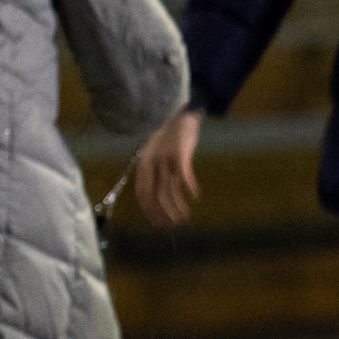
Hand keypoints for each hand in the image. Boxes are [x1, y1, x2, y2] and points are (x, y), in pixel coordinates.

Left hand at [134, 108, 201, 227]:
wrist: (183, 113)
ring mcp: (166, 158)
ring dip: (177, 206)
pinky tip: (195, 195)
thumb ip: (154, 170)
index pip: (143, 193)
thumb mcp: (157, 152)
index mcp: (144, 163)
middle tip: (172, 225)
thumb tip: (157, 194)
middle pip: (155, 194)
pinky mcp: (180, 153)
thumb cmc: (171, 135)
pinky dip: (190, 185)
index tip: (157, 223)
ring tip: (184, 217)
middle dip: (162, 213)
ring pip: (169, 189)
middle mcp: (152, 162)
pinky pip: (184, 174)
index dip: (149, 210)